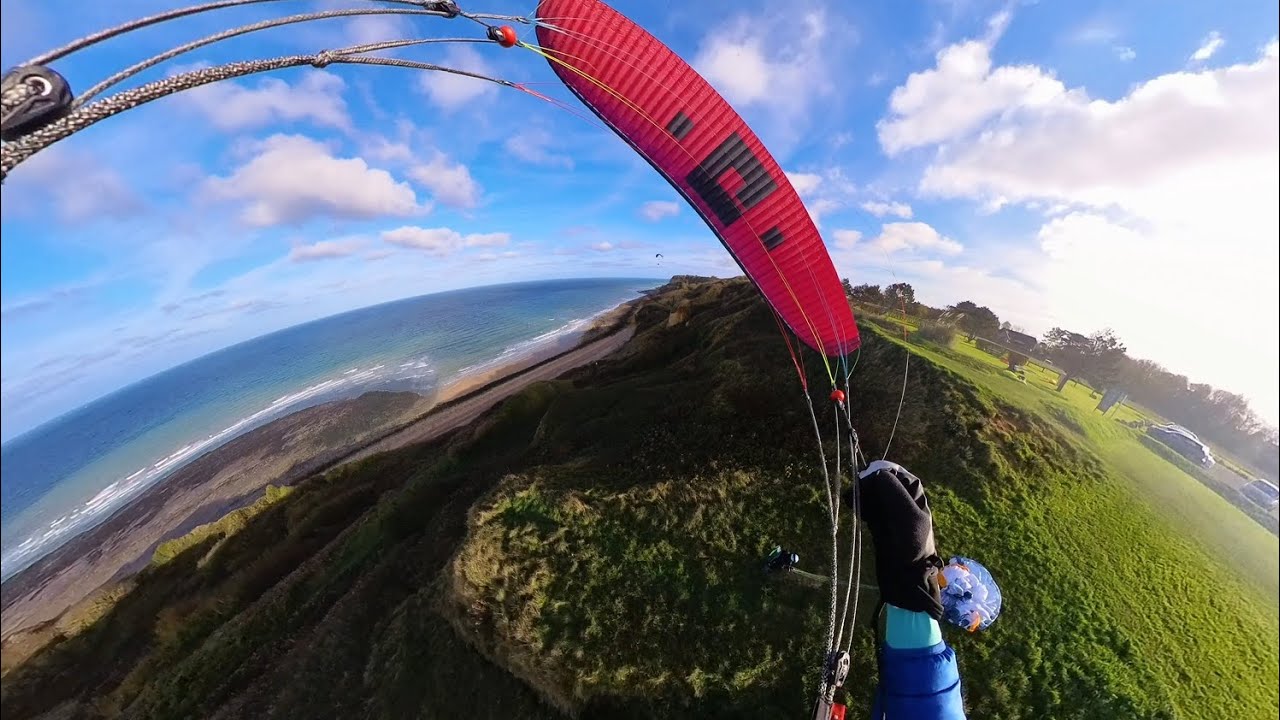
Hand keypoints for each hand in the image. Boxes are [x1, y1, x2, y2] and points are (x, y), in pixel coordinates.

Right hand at [845, 461, 943, 618]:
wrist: (905, 573)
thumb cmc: (912, 544)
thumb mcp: (908, 516)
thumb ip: (893, 492)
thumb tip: (875, 474)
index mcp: (913, 490)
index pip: (890, 471)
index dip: (876, 475)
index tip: (866, 485)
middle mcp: (901, 495)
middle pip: (877, 480)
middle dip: (865, 486)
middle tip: (855, 496)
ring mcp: (889, 507)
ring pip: (869, 491)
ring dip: (860, 495)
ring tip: (852, 503)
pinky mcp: (878, 519)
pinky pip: (866, 504)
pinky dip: (858, 504)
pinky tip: (854, 509)